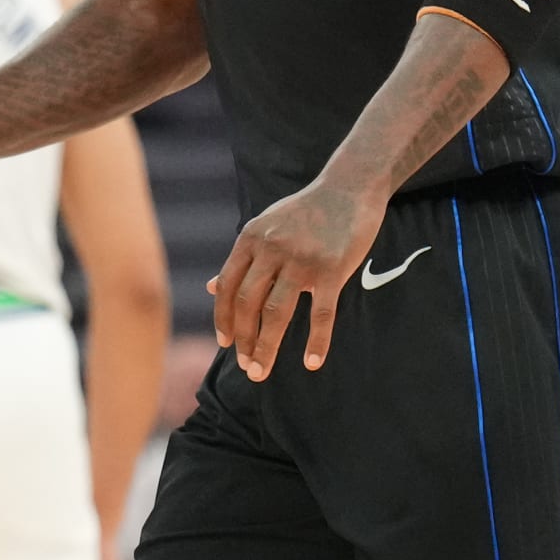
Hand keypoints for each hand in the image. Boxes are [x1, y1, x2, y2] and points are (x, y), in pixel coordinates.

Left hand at [208, 175, 384, 379]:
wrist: (347, 188)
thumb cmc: (304, 211)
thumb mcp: (264, 227)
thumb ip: (241, 258)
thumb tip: (211, 287)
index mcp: (251, 238)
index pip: (228, 286)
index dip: (223, 318)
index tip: (224, 344)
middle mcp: (270, 249)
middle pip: (247, 303)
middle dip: (243, 339)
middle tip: (245, 367)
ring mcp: (301, 259)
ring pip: (276, 312)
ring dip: (266, 347)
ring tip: (260, 372)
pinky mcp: (332, 269)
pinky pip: (321, 312)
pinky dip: (316, 341)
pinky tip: (311, 363)